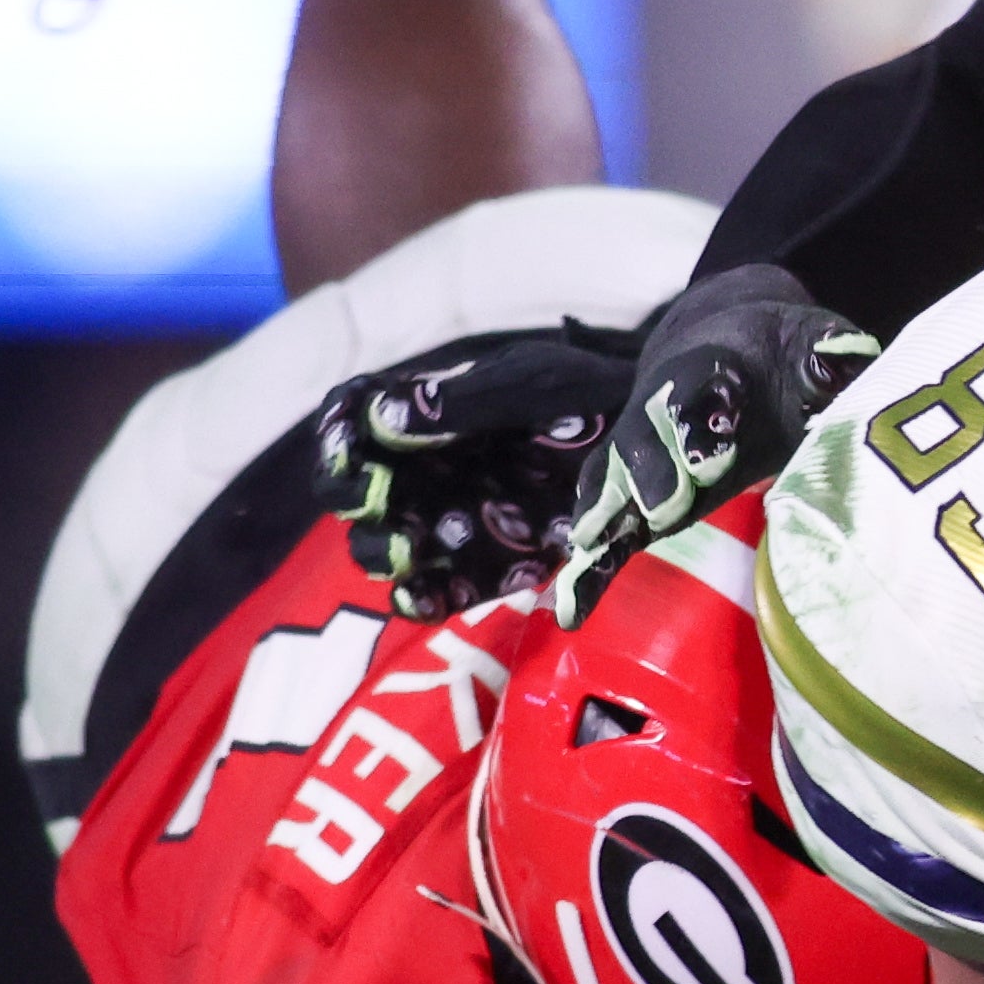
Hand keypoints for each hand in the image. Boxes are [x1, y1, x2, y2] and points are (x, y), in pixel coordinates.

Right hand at [313, 322, 626, 616]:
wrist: (647, 441)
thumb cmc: (582, 394)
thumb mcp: (531, 383)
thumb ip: (464, 400)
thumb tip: (384, 417)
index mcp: (419, 414)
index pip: (350, 420)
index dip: (336, 435)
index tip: (349, 447)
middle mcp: (417, 471)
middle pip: (349, 491)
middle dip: (351, 495)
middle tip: (376, 495)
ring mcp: (443, 523)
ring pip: (380, 547)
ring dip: (382, 549)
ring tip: (408, 546)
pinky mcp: (479, 570)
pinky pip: (434, 594)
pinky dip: (424, 600)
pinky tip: (431, 599)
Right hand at [554, 264, 880, 617]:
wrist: (724, 347)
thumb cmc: (778, 354)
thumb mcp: (807, 341)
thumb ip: (825, 352)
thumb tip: (839, 357)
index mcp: (709, 367)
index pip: (700, 387)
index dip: (703, 419)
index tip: (715, 456)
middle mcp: (661, 410)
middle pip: (645, 436)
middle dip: (651, 470)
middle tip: (664, 508)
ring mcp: (643, 453)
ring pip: (614, 478)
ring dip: (606, 513)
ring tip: (592, 548)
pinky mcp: (638, 495)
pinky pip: (608, 527)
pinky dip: (590, 568)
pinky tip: (572, 610)